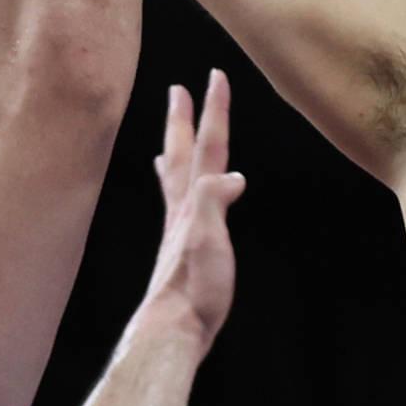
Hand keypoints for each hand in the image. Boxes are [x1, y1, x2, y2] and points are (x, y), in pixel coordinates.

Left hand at [142, 68, 241, 345]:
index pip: (208, 147)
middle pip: (184, 154)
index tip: (215, 77)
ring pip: (176, 179)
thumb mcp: (209, 240)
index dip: (213, 111)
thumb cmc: (194, 289)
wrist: (172, 329)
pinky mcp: (183, 249)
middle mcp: (183, 209)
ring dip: (176, 151)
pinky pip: (178, 206)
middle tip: (179, 89)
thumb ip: (214, 202)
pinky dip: (176, 190)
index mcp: (194, 202)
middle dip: (184, 120)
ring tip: (170, 138)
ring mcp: (180, 229)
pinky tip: (178, 198)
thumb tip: (234, 177)